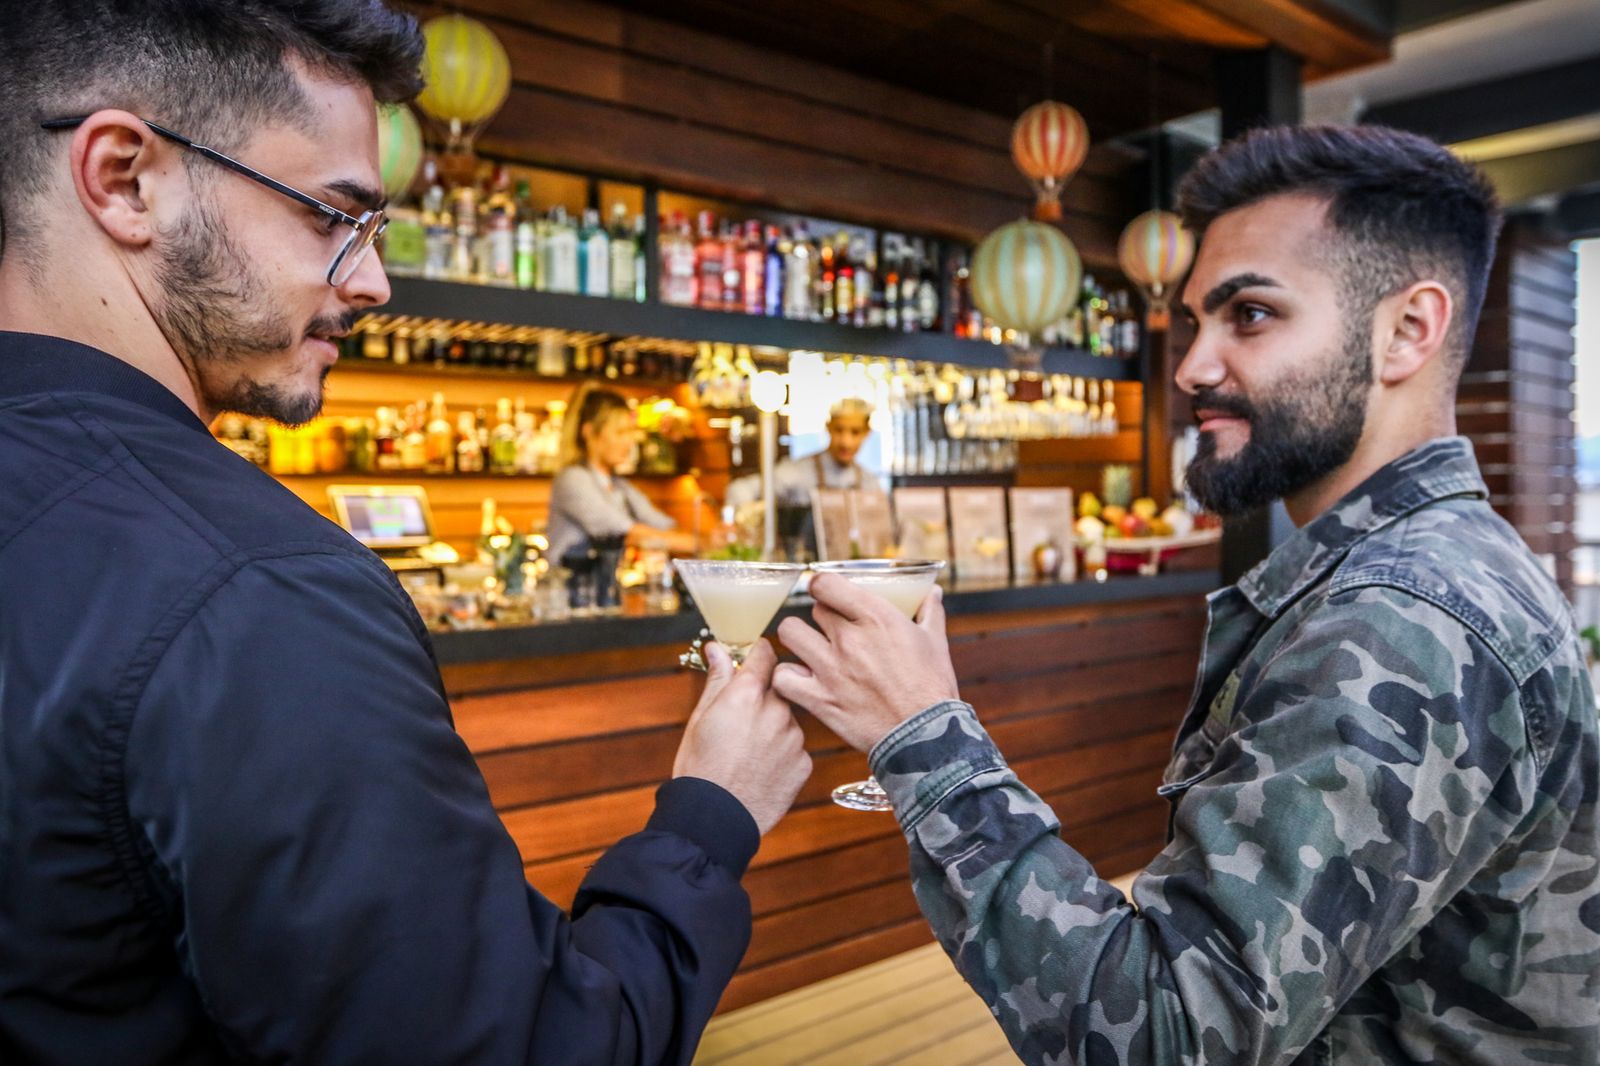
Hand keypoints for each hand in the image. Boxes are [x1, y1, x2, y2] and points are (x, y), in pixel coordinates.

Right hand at [673, 639, 810, 834]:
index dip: (758, 656)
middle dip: (763, 699)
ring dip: (774, 728)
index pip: (765, 656)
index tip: (754, 659)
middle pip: (777, 691)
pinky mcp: (805, 763)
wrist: (714, 820)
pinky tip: (762, 770)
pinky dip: (783, 755)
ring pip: (787, 721)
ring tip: (749, 753)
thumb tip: (718, 649)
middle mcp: (776, 711)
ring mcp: (794, 738)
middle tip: (741, 723)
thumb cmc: (700, 769)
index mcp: (746, 695)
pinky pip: (796, 749)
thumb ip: (717, 679)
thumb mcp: (700, 719)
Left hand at [772, 573, 959, 751]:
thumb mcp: (936, 642)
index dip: (822, 586)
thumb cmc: (932, 687)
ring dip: (798, 640)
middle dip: (822, 618)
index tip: (826, 593)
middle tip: (832, 632)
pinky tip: (801, 680)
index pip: (825, 583)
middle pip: (813, 610)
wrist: (925, 736)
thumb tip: (934, 592)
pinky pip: (783, 676)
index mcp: (876, 617)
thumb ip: (930, 612)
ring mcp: (831, 668)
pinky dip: (788, 677)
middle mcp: (849, 638)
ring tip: (809, 650)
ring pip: (789, 633)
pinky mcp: (820, 699)